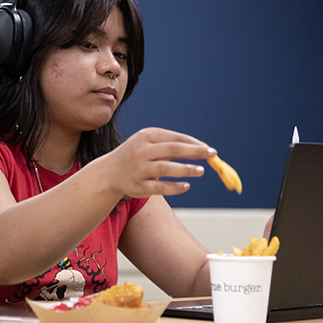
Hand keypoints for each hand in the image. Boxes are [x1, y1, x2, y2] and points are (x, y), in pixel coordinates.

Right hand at [94, 127, 215, 197]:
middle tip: (212, 155)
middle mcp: (142, 151)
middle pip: (173, 150)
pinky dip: (175, 187)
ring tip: (201, 171)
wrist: (109, 173)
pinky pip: (161, 187)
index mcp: (146, 136)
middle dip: (195, 152)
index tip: (209, 149)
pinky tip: (187, 186)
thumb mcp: (148, 143)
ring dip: (187, 170)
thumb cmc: (137, 155)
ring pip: (167, 168)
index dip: (194, 143)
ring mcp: (140, 169)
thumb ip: (170, 144)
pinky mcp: (139, 186)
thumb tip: (201, 148)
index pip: (175, 138)